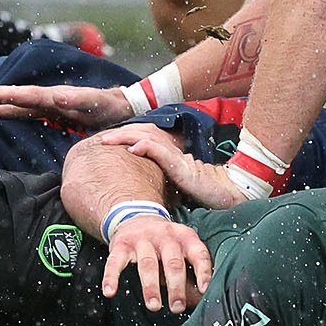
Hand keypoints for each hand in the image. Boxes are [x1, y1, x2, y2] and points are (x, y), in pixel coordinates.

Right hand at [0, 81, 132, 128]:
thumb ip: (78, 99)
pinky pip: (26, 112)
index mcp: (54, 95)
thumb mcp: (96, 103)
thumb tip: (58, 96)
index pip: (23, 95)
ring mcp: (50, 105)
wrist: (123, 107)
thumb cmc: (111, 105)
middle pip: (15, 96)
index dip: (1, 95)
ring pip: (17, 104)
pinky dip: (10, 111)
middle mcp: (49, 98)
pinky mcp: (54, 113)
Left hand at [95, 122, 247, 208]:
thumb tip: (140, 187)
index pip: (142, 137)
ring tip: (108, 140)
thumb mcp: (174, 183)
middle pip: (140, 133)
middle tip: (101, 139)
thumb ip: (160, 179)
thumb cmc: (202, 191)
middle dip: (119, 134)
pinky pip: (159, 152)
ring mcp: (174, 156)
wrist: (225, 192)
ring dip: (125, 137)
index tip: (107, 141)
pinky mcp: (179, 165)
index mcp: (168, 153)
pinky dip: (145, 147)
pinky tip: (132, 148)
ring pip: (146, 138)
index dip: (124, 136)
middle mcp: (170, 150)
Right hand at [102, 213, 213, 313]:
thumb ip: (189, 271)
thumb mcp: (181, 249)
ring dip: (150, 287)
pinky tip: (110, 292)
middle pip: (172, 262)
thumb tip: (200, 300)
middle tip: (177, 307)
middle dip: (176, 287)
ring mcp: (142, 239)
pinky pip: (115, 262)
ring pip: (147, 264)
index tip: (205, 290)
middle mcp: (164, 235)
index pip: (198, 253)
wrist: (135, 216)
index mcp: (184, 236)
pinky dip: (111, 277)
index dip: (203, 272)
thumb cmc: (164, 243)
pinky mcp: (121, 244)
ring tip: (154, 306)